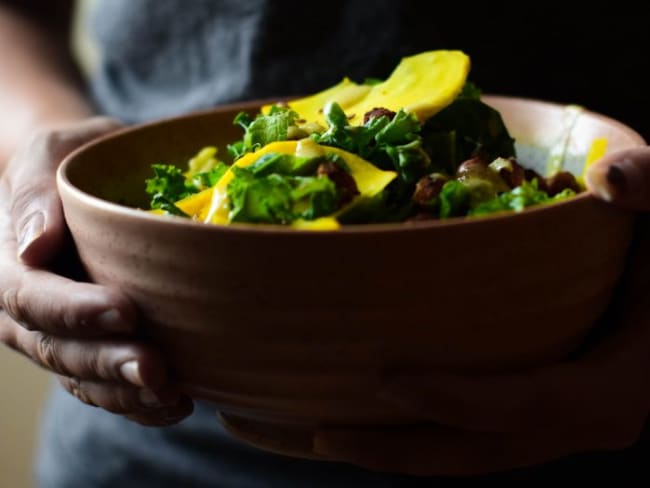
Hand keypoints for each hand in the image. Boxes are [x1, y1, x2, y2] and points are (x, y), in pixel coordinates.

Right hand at [0, 118, 192, 425]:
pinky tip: (176, 404)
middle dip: (108, 362)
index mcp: (11, 266)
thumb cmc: (71, 162)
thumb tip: (31, 246)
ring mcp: (61, 336)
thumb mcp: (50, 157)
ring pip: (83, 378)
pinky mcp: (94, 348)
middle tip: (156, 369)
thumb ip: (36, 192)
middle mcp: (30, 311)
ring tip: (172, 397)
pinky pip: (107, 387)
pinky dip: (139, 403)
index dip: (75, 311)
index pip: (33, 298)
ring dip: (126, 393)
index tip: (126, 310)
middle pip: (59, 350)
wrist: (84, 186)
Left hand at [313, 147, 649, 475]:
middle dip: (401, 448)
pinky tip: (363, 405)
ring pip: (468, 450)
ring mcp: (550, 418)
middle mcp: (578, 415)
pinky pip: (468, 430)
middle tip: (323, 432)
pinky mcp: (529, 406)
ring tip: (322, 430)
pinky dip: (415, 425)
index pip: (531, 403)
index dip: (462, 400)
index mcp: (613, 384)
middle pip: (480, 449)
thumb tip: (614, 179)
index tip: (389, 379)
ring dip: (395, 446)